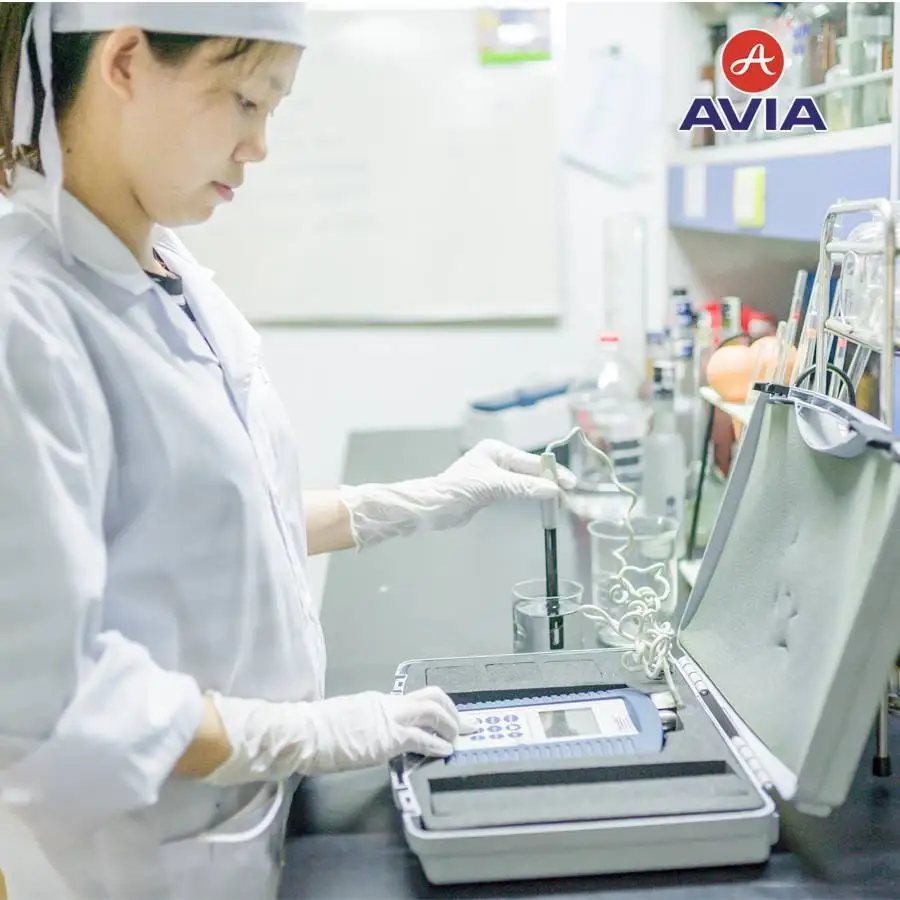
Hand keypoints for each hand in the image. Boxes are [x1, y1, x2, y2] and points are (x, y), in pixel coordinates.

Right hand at [203, 687, 464, 784]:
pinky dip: (437, 743)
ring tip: (458, 740)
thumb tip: (369, 735)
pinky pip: (421, 738)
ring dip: (451, 725)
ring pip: (432, 711)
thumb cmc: (316, 730)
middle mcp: (388, 704)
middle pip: (431, 697)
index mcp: (377, 700)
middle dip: (453, 711)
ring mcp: (389, 719)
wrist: (303, 732)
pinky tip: (445, 751)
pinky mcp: (387, 738)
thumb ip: (363, 724)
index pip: (413, 700)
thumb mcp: (345, 720)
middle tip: (467, 725)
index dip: (435, 709)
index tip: (447, 718)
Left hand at [436, 439, 577, 509]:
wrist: (435, 507)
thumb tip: (551, 489)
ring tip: (559, 500)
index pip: (531, 461)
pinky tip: (541, 501)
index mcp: (496, 450)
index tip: (570, 482)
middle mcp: (497, 459)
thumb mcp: (493, 486)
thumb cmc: (457, 489)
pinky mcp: (492, 490)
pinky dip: (530, 496)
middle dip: (549, 482)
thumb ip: (523, 487)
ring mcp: (495, 475)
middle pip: (530, 470)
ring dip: (541, 490)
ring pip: (525, 482)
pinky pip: (517, 491)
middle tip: (568, 495)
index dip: (552, 472)